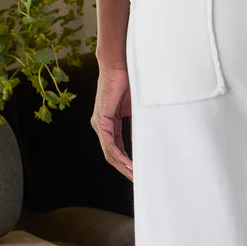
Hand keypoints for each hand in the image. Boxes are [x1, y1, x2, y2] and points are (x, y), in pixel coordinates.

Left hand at [91, 62, 133, 180]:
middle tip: (138, 180)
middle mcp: (101, 126)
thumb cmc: (128, 81)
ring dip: (123, 167)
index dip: (127, 163)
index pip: (116, 149)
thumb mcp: (136, 109)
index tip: (139, 172)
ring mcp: (99, 124)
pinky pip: (110, 145)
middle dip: (125, 170)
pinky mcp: (101, 121)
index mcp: (108, 124)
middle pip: (111, 155)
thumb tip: (147, 139)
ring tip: (135, 177)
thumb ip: (137, 125)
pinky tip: (130, 165)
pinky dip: (120, 157)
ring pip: (110, 153)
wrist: (119, 65)